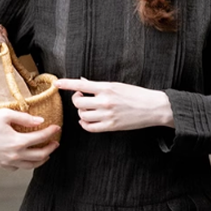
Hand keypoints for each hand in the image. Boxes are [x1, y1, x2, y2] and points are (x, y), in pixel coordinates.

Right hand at [0, 110, 60, 168]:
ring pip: (31, 165)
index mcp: (17, 142)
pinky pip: (19, 168)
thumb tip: (41, 121)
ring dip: (42, 159)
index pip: (41, 138)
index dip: (51, 132)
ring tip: (47, 153)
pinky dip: (27, 164)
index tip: (56, 127)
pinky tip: (28, 158)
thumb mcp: (5, 114)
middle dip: (51, 148)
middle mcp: (15, 155)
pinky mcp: (2, 165)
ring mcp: (8, 162)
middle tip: (55, 142)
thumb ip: (24, 118)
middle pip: (40, 155)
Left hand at [54, 78, 173, 131]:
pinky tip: (87, 120)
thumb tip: (82, 83)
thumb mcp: (118, 85)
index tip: (57, 83)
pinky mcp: (111, 126)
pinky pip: (89, 127)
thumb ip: (99, 86)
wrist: (154, 107)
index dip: (67, 84)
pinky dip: (85, 124)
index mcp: (107, 87)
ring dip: (82, 112)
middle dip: (77, 100)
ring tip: (88, 109)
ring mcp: (107, 115)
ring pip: (82, 115)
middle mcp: (105, 101)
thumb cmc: (137, 95)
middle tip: (81, 98)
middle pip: (78, 102)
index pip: (81, 84)